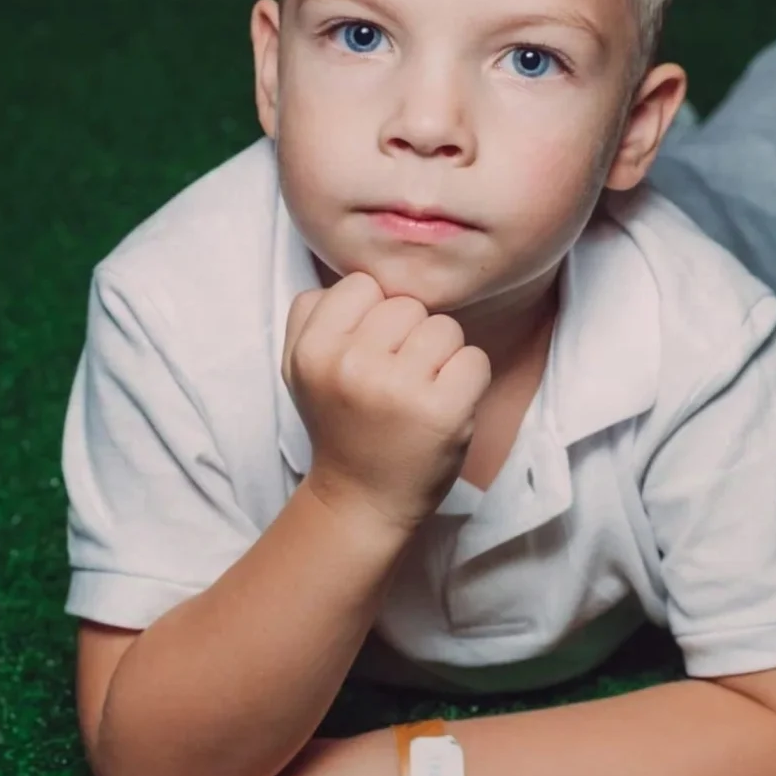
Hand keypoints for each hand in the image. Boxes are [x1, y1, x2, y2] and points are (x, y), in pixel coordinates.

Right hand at [283, 272, 490, 529]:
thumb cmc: (340, 422)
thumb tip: (362, 276)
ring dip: (440, 356)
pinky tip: (443, 406)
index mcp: (313, 350)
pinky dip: (468, 380)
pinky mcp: (443, 411)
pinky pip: (474, 358)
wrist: (360, 500)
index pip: (362, 283)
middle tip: (392, 380)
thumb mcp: (301, 366)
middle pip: (407, 304)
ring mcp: (398, 389)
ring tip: (417, 393)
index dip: (372, 314)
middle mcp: (350, 366)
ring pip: (444, 327)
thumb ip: (315, 313)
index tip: (367, 353)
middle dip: (408, 335)